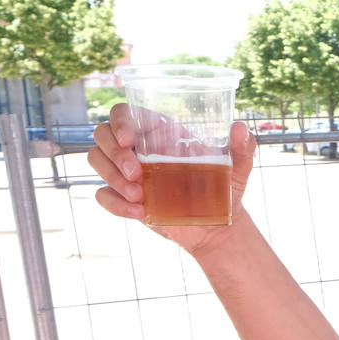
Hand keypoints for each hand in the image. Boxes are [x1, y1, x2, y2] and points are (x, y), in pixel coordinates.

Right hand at [87, 102, 255, 255]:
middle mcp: (139, 148)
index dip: (119, 121)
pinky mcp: (123, 197)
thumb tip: (240, 128)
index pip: (125, 112)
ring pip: (97, 160)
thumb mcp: (237, 170)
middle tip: (137, 174)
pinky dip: (115, 203)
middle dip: (113, 153)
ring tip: (140, 196)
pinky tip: (139, 212)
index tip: (129, 140)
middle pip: (102, 134)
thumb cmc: (225, 190)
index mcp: (160, 132)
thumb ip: (242, 150)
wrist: (217, 227)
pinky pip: (102, 195)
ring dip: (112, 177)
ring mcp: (127, 172)